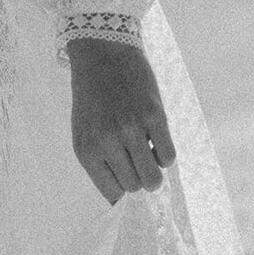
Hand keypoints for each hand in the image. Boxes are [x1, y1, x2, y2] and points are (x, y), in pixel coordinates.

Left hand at [68, 37, 175, 205]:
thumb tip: (122, 200)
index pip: (112, 192)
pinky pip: (169, 156)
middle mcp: (106, 142)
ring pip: (153, 177)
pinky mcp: (154, 116)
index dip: (123, 189)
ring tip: (148, 153)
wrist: (102, 54)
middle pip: (134, 186)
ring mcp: (131, 130)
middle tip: (138, 161)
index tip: (129, 181)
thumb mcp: (84, 133)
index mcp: (86, 150)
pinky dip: (165, 154)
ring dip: (154, 171)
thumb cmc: (93, 98)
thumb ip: (100, 165)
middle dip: (139, 178)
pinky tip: (156, 139)